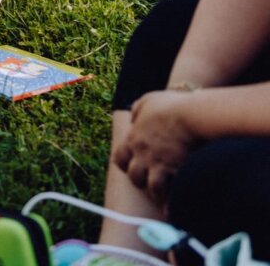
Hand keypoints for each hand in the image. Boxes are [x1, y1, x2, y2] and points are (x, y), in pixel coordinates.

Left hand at [112, 90, 199, 205]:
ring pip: (151, 188)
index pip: (119, 158)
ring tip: (163, 198)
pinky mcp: (176, 173)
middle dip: (140, 180)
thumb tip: (133, 116)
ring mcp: (159, 166)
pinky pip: (171, 195)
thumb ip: (138, 109)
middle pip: (134, 176)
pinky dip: (172, 204)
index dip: (125, 163)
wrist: (193, 116)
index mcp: (133, 139)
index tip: (132, 165)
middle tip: (149, 182)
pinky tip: (174, 210)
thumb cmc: (171, 106)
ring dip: (156, 193)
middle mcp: (142, 155)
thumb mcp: (148, 100)